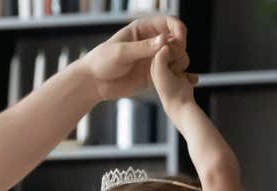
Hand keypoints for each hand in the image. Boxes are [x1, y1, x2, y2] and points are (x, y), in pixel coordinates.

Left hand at [79, 15, 194, 102]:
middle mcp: (152, 41)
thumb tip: (164, 40)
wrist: (94, 83)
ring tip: (168, 71)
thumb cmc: (102, 62)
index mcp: (144, 28)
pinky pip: (173, 72)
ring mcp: (155, 58)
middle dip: (178, 48)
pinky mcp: (156, 73)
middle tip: (169, 59)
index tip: (179, 40)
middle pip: (178, 39)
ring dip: (179, 62)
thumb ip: (142, 48)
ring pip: (179, 56)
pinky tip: (182, 80)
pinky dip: (180, 75)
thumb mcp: (120, 53)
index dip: (178, 29)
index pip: (169, 22)